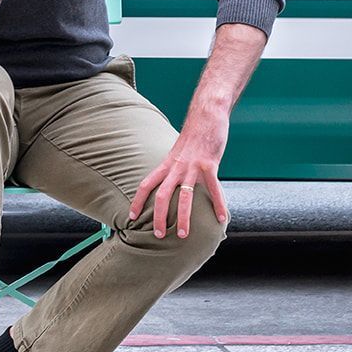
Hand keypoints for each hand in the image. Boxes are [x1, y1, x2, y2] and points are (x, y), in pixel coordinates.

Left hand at [129, 103, 230, 238]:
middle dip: (158, 217)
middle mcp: (176, 167)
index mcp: (167, 164)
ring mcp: (192, 167)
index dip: (137, 201)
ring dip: (183, 218)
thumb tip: (174, 183)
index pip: (146, 184)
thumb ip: (175, 168)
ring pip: (184, 197)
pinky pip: (214, 189)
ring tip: (182, 235)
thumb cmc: (194, 135)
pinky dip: (218, 205)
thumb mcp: (178, 152)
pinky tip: (221, 219)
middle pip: (161, 195)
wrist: (207, 115)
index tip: (130, 216)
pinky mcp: (209, 165)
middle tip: (158, 236)